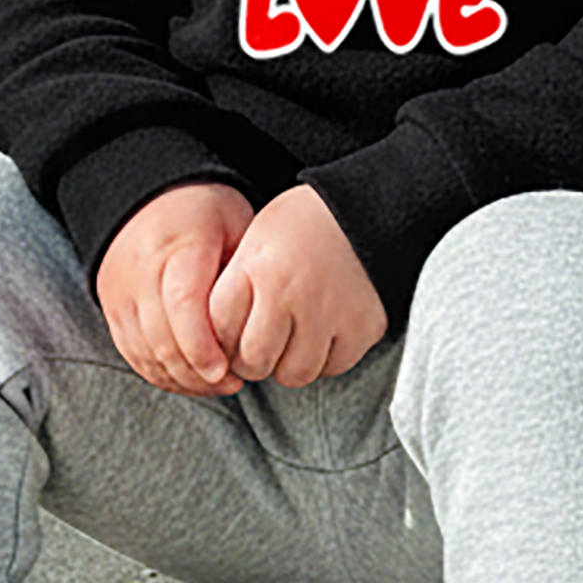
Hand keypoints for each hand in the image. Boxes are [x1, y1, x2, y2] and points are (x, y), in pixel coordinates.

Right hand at [96, 181, 255, 394]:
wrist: (146, 194)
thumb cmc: (203, 210)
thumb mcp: (236, 223)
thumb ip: (245, 269)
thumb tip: (261, 320)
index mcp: (177, 245)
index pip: (183, 304)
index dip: (203, 346)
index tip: (226, 371)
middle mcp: (141, 270)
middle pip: (162, 337)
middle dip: (196, 371)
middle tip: (232, 383)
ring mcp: (120, 290)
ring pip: (143, 351)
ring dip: (179, 378)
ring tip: (216, 385)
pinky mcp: (110, 306)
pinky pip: (130, 351)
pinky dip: (158, 373)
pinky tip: (187, 380)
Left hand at [207, 184, 388, 389]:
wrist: (366, 208)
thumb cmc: (302, 226)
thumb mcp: (254, 242)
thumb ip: (231, 290)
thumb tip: (216, 346)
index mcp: (258, 269)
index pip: (220, 333)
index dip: (222, 341)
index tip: (233, 335)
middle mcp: (293, 293)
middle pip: (255, 361)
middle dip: (252, 360)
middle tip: (262, 343)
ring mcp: (331, 313)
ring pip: (294, 373)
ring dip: (288, 364)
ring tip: (293, 339)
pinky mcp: (364, 327)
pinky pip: (333, 367)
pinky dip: (324, 358)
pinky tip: (323, 333)